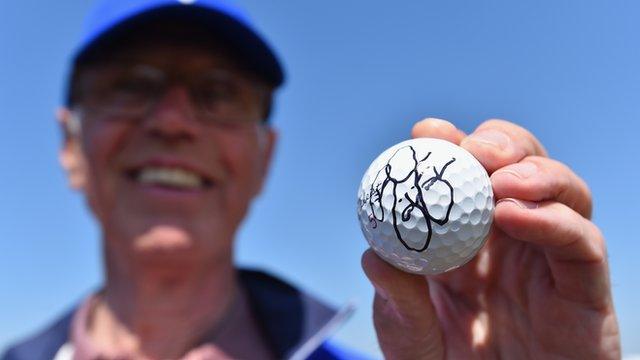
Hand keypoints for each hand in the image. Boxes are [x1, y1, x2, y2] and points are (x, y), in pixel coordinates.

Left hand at [362, 119, 619, 358]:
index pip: (464, 173)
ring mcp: (551, 257)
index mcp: (466, 235)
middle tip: (472, 149)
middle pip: (521, 163)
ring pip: (565, 190)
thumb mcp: (409, 336)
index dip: (449, 144)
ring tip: (501, 181)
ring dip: (535, 172)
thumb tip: (374, 255)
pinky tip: (515, 216)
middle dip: (500, 143)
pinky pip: (582, 243)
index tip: (426, 133)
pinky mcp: (586, 287)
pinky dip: (554, 220)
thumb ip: (396, 300)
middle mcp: (512, 236)